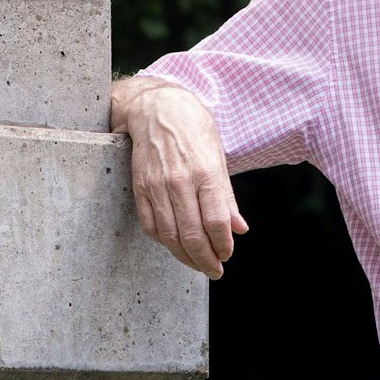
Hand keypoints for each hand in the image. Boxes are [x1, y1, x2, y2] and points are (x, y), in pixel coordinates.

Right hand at [110, 77, 247, 277]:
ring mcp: (156, 186)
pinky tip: (175, 245)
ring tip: (197, 264)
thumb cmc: (193, 130)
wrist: (157, 108)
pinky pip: (150, 225)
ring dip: (185, 257)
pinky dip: (163, 241)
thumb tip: (239, 229)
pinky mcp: (140, 188)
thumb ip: (226, 197)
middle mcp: (179, 182)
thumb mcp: (218, 157)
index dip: (223, 245)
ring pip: (170, 236)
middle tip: (215, 271)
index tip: (227, 255)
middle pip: (192, 235)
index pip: (216, 222)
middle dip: (205, 260)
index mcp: (205, 173)